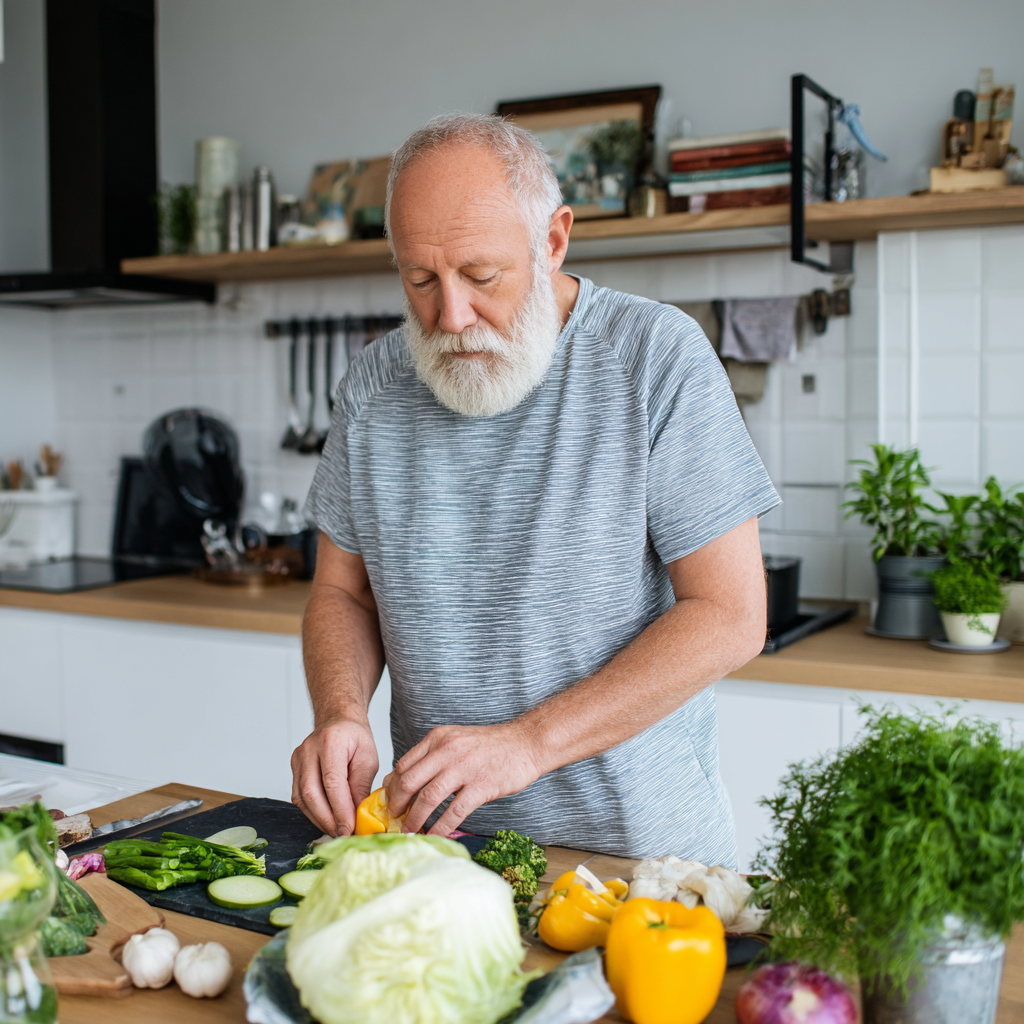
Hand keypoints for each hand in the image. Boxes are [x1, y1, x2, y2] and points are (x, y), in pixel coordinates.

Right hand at [291, 717, 377, 836]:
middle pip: (311, 792)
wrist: (338, 721)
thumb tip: (356, 816)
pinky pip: (299, 796)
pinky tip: (326, 819)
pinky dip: (312, 812)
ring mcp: (298, 759)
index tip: (349, 828)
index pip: (332, 782)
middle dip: (327, 819)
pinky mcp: (294, 768)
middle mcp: (309, 750)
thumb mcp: (368, 759)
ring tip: (337, 830)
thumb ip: (361, 786)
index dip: (340, 809)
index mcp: (331, 742)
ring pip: (302, 797)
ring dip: (319, 819)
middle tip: (343, 834)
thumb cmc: (355, 738)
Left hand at [385, 722, 543, 835]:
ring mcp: (464, 768)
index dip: (392, 786)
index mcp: (438, 738)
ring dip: (414, 819)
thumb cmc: (489, 746)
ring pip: (428, 798)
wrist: (525, 743)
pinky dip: (440, 828)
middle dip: (397, 804)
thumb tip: (405, 781)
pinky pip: (453, 812)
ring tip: (408, 831)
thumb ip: (432, 756)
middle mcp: (447, 750)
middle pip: (409, 781)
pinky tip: (433, 836)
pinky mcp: (481, 786)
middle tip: (394, 818)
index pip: (403, 764)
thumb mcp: (455, 739)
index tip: (389, 801)